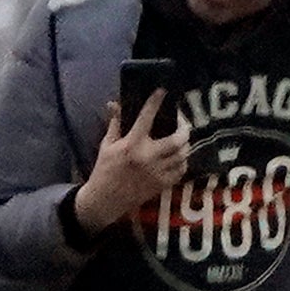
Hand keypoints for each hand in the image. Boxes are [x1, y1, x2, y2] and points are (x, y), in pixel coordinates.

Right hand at [72, 92, 190, 233]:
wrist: (105, 200)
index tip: (163, 91)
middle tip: (182, 122)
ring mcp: (157, 172)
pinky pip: (181, 170)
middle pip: (177, 139)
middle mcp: (147, 157)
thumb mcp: (107, 144)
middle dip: (184, 128)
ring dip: (185, 145)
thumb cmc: (104, 169)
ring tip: (181, 138)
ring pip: (182, 155)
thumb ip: (115, 123)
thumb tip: (114, 103)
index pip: (146, 117)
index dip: (156, 102)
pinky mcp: (162, 185)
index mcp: (132, 144)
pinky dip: (182, 162)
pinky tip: (178, 157)